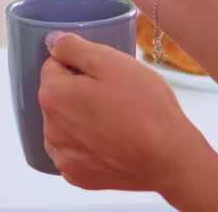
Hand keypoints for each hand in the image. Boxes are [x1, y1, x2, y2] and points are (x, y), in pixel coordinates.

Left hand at [39, 32, 211, 192]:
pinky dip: (89, 144)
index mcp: (53, 96)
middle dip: (79, 91)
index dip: (80, 63)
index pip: (53, 66)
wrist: (168, 157)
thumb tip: (52, 41)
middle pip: (58, 97)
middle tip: (115, 93)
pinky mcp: (77, 176)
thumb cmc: (144, 107)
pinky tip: (112, 141)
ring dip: (82, 118)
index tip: (104, 72)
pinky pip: (76, 151)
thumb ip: (74, 48)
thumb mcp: (111, 61)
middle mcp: (50, 129)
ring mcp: (63, 156)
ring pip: (66, 124)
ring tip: (116, 119)